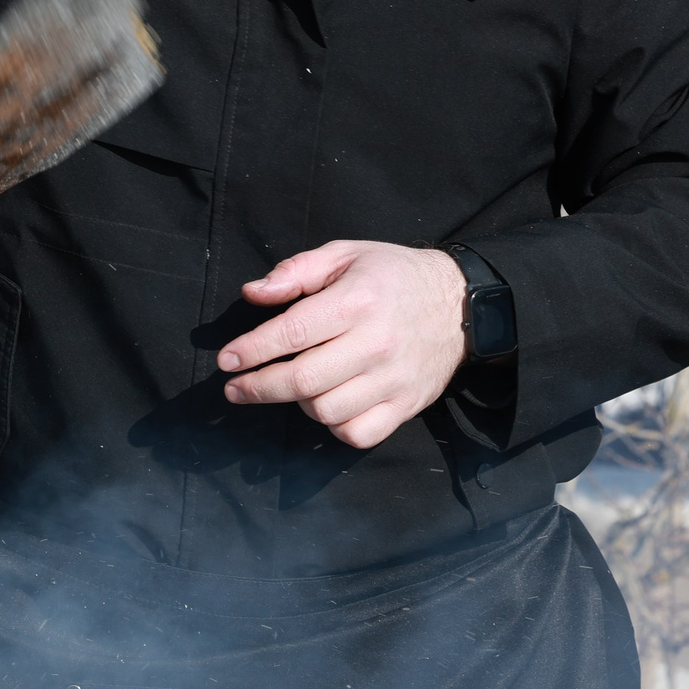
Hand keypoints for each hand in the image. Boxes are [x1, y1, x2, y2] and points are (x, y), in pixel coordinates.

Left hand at [217, 241, 468, 448]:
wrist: (462, 304)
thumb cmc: (393, 275)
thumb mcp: (345, 254)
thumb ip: (295, 271)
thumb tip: (253, 293)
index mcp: (357, 301)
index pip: (292, 333)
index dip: (252, 350)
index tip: (226, 360)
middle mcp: (376, 343)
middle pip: (304, 380)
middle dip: (259, 387)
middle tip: (234, 388)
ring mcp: (394, 379)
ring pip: (327, 411)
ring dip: (298, 404)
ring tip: (291, 386)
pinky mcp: (407, 405)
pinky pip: (359, 434)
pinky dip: (334, 427)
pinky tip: (326, 406)